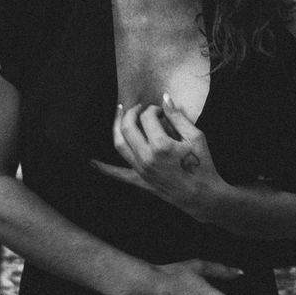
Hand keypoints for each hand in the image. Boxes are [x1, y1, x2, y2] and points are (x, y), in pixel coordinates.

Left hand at [91, 93, 221, 218]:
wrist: (202, 196)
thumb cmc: (203, 165)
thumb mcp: (196, 137)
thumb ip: (178, 117)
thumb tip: (165, 98)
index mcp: (161, 146)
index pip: (148, 118)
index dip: (153, 109)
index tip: (161, 110)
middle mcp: (147, 157)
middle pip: (128, 126)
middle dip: (133, 112)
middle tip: (140, 108)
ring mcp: (141, 170)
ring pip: (119, 144)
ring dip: (117, 126)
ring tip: (120, 113)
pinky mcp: (140, 180)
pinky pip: (119, 174)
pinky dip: (105, 168)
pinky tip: (92, 163)